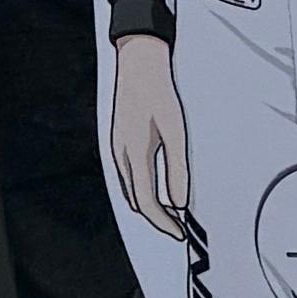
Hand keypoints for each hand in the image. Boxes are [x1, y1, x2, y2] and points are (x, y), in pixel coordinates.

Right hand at [104, 34, 199, 253]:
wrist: (138, 64)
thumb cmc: (157, 93)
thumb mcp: (175, 131)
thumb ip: (177, 168)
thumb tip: (180, 200)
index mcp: (134, 154)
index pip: (147, 202)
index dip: (163, 222)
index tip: (179, 233)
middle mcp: (121, 155)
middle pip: (136, 201)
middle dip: (156, 219)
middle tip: (177, 228)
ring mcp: (117, 149)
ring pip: (130, 191)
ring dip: (148, 207)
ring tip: (170, 215)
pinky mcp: (120, 144)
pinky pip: (129, 178)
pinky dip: (142, 192)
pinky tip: (156, 192)